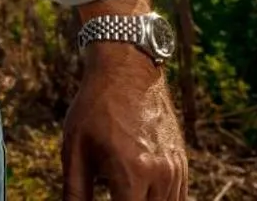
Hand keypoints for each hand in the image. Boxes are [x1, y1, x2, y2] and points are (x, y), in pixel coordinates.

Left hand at [61, 43, 186, 199]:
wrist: (128, 70)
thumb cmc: (95, 108)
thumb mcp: (74, 149)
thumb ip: (75, 192)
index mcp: (132, 172)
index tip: (103, 200)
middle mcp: (160, 175)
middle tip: (111, 192)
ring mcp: (176, 170)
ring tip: (121, 190)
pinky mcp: (182, 163)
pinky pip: (178, 198)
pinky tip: (139, 192)